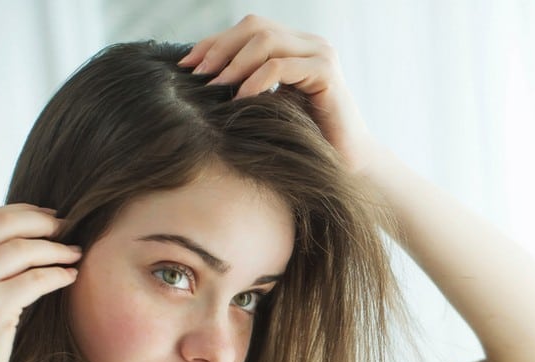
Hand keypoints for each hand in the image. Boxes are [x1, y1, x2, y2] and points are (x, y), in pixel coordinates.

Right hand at [0, 205, 79, 361]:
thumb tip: (21, 245)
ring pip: (24, 250)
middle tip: (69, 228)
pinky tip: (70, 277)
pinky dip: (59, 274)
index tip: (48, 216)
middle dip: (43, 221)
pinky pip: (37, 279)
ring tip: (75, 253)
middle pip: (5, 224)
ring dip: (57, 248)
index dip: (22, 212)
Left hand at [178, 15, 376, 171]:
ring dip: (234, 63)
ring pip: (266, 41)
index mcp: (297, 45)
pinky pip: (280, 66)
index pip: (250, 27)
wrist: (346, 163)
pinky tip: (241, 99)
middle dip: (220, 47)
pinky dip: (255, 81)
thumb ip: (248, 83)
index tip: (187, 65)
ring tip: (214, 87)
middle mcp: (311, 43)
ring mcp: (321, 54)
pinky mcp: (326, 73)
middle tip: (198, 75)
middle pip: (255, 26)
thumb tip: (201, 75)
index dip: (215, 41)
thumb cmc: (307, 140)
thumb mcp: (270, 104)